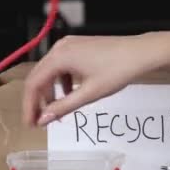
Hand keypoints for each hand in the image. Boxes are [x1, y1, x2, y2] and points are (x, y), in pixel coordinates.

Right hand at [22, 34, 163, 126]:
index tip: (30, 124)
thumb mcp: (89, 93)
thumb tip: (43, 119)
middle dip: (38, 101)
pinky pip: (62, 67)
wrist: (141, 53)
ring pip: (50, 72)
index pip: (33, 84)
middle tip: (39, 122)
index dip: (29, 106)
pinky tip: (70, 95)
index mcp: (59, 57)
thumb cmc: (118, 70)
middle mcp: (60, 48)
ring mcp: (69, 45)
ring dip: (51, 92)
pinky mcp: (78, 47)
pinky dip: (62, 83)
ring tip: (57, 112)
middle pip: (39, 77)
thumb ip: (63, 107)